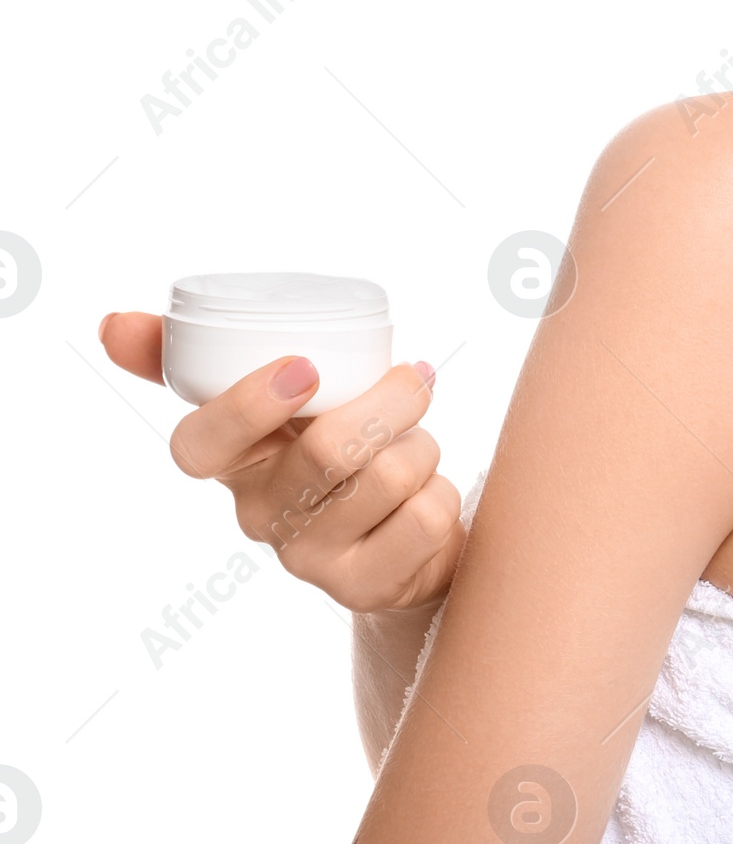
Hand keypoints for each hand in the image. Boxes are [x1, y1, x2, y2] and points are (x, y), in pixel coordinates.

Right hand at [98, 311, 464, 613]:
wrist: (406, 538)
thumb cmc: (343, 445)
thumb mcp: (288, 400)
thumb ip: (205, 356)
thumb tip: (111, 323)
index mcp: (235, 463)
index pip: (200, 446)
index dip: (244, 406)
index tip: (302, 366)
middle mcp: (262, 517)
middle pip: (326, 452)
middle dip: (390, 400)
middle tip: (413, 378)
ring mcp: (310, 560)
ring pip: (389, 474)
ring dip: (422, 444)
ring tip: (413, 448)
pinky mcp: (365, 589)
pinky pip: (427, 516)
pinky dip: (442, 491)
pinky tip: (423, 498)